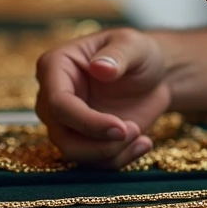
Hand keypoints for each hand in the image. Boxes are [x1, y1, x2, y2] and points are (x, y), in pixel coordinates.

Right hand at [34, 28, 171, 168]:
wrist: (154, 75)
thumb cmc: (139, 53)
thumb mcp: (134, 45)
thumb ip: (118, 54)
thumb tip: (99, 67)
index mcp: (55, 66)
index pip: (57, 103)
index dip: (87, 121)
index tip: (121, 127)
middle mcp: (52, 98)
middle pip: (62, 135)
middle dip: (99, 143)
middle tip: (134, 131)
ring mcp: (66, 122)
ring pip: (74, 153)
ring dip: (111, 153)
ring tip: (140, 136)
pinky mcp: (83, 140)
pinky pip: (93, 162)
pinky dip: (119, 159)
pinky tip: (143, 143)